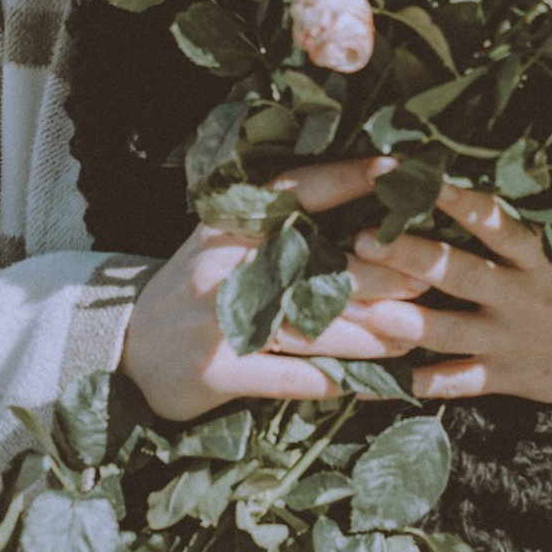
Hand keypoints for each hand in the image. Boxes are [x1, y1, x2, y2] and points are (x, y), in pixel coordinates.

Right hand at [120, 156, 425, 422]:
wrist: (124, 350)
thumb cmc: (195, 291)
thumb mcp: (223, 245)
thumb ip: (278, 231)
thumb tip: (363, 221)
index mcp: (227, 227)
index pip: (293, 193)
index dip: (344, 178)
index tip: (395, 167)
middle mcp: (224, 267)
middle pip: (314, 265)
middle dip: (377, 273)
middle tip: (428, 275)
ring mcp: (217, 321)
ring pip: (311, 326)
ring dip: (371, 332)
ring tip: (418, 331)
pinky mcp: (218, 372)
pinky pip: (295, 378)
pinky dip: (343, 382)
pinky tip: (381, 383)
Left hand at [353, 183, 551, 423]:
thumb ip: (522, 225)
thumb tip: (478, 174)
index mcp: (537, 257)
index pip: (493, 221)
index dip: (455, 199)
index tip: (414, 176)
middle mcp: (521, 295)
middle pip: (459, 271)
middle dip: (411, 255)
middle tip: (364, 238)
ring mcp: (510, 340)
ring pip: (450, 331)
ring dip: (405, 321)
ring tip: (362, 310)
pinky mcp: (505, 377)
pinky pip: (455, 383)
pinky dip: (417, 384)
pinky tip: (374, 381)